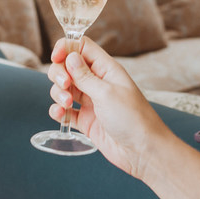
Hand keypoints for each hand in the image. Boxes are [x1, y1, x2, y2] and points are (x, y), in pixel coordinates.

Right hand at [47, 37, 171, 179]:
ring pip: (64, 88)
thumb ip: (84, 75)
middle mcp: (97, 82)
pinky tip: (61, 115)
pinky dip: (58, 111)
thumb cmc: (133, 118)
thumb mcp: (106, 93)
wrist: (142, 151)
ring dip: (58, 93)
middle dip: (59, 73)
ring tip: (67, 105)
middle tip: (65, 85)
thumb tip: (69, 56)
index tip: (56, 57)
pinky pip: (65, 110)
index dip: (66, 48)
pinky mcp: (85, 120)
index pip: (82, 47)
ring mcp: (90, 101)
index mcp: (106, 69)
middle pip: (67, 67)